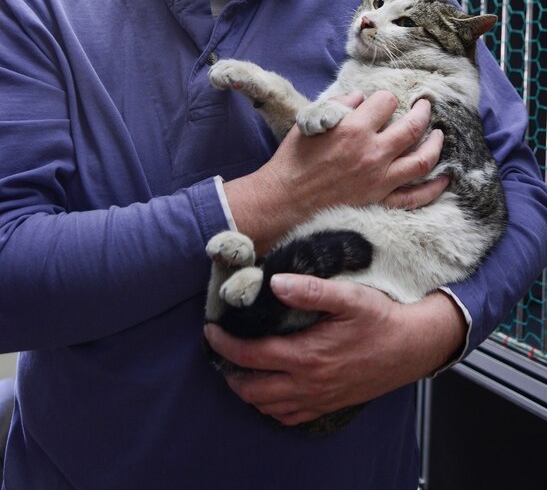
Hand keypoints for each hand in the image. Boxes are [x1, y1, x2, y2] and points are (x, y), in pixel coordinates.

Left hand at [204, 276, 465, 426]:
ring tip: (237, 367)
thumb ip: (310, 290)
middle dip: (228, 371)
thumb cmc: (381, 319)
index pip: (251, 356)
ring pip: (266, 406)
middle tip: (219, 350)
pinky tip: (268, 388)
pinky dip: (269, 406)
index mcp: (308, 355)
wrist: (413, 347)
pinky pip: (288, 416)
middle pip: (251, 388)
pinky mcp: (328, 404)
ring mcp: (318, 398)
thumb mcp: (348, 296)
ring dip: (246, 389)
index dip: (225, 344)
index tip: (211, 330)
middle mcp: (309, 384)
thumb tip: (275, 283)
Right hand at [225, 91, 445, 253]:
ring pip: (423, 159)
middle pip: (412, 126)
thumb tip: (359, 99)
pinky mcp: (380, 201)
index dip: (385, 99)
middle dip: (423, 112)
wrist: (283, 200)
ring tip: (439, 135)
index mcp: (354, 129)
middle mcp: (373, 153)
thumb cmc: (293, 160)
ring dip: (436, 144)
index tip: (382, 103)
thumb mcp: (311, 123)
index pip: (385, 102)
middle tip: (425, 106)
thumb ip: (338, 106)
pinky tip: (445, 177)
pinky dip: (435, 187)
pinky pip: (417, 196)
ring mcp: (380, 180)